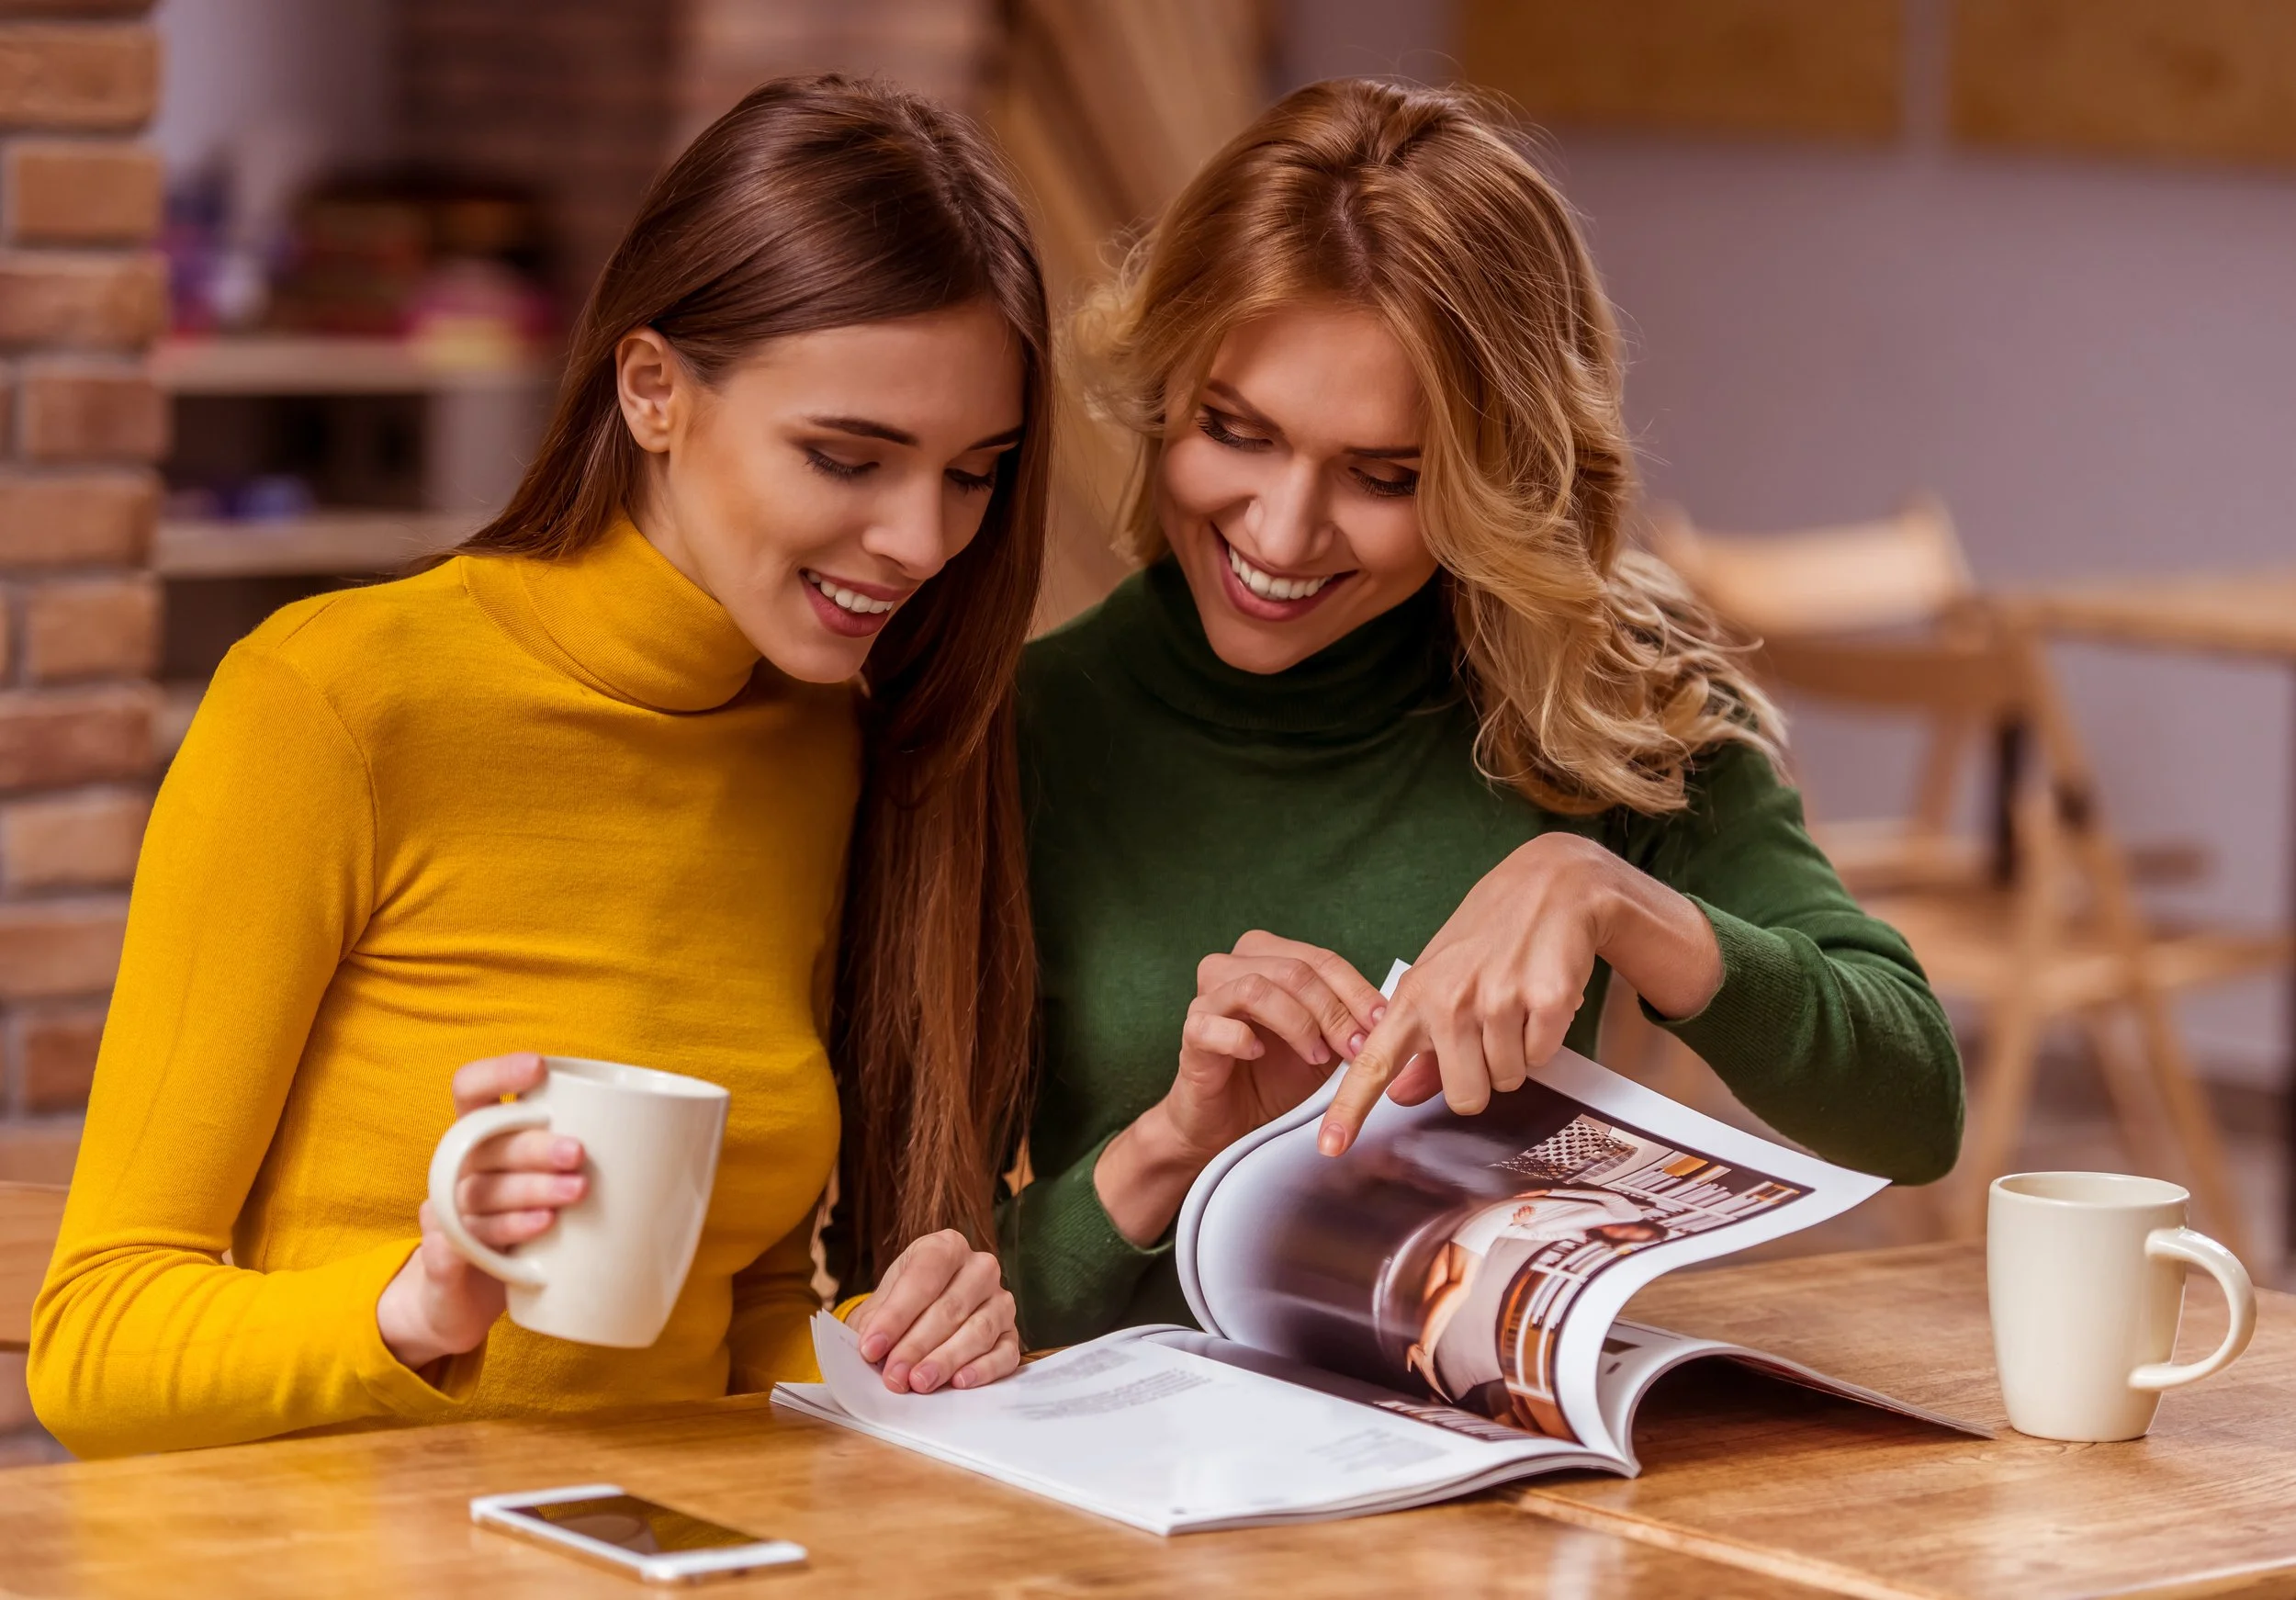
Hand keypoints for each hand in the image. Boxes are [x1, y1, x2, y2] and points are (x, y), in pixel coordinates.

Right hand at [376, 1053, 586, 1370]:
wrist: (472, 1303)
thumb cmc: (533, 1229)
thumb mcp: (561, 1185)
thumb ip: (595, 1158)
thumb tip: (683, 1139)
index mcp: (483, 1138)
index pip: (471, 1088)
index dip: (498, 1072)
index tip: (539, 1069)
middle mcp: (461, 1169)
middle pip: (485, 1142)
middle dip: (534, 1145)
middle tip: (578, 1154)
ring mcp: (449, 1215)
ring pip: (482, 1191)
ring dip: (530, 1188)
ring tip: (574, 1194)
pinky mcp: (446, 1259)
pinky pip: (469, 1240)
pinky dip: (506, 1230)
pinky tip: (540, 1228)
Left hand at [847, 1230, 1017, 1393]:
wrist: (918, 1318)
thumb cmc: (900, 1308)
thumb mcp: (881, 1303)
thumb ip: (876, 1324)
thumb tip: (872, 1351)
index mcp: (945, 1247)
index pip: (923, 1278)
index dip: (895, 1316)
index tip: (871, 1348)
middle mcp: (980, 1268)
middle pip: (950, 1308)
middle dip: (917, 1345)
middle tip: (894, 1375)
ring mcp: (1001, 1300)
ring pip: (978, 1331)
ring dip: (946, 1360)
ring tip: (919, 1382)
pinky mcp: (1012, 1334)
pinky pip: (1005, 1353)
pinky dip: (982, 1369)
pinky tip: (959, 1382)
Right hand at [1095, 932, 1385, 1244]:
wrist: (1227, 1123)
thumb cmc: (1274, 1078)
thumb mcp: (1322, 1045)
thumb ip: (1347, 1022)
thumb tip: (1389, 1015)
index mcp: (1267, 958)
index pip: (1320, 959)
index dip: (1356, 990)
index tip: (1382, 1022)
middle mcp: (1233, 967)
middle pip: (1293, 970)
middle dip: (1334, 1011)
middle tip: (1357, 1050)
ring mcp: (1207, 998)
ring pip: (1255, 988)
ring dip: (1297, 1023)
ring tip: (1316, 1057)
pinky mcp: (1190, 1033)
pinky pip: (1212, 1022)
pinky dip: (1240, 1036)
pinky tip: (1259, 1053)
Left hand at [1318, 833, 1721, 1154]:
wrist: (1551, 883)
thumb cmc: (1490, 934)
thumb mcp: (1442, 978)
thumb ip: (1420, 1043)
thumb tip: (1398, 1093)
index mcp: (1414, 996)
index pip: (1373, 1063)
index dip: (1350, 1110)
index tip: (1330, 1147)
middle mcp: (1450, 1000)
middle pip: (1463, 1097)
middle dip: (1481, 1077)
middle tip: (1489, 1031)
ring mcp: (1498, 1000)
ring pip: (1507, 1080)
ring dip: (1516, 1054)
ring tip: (1516, 1005)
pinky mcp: (1546, 1000)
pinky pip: (1543, 1058)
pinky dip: (1546, 1038)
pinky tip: (1540, 999)